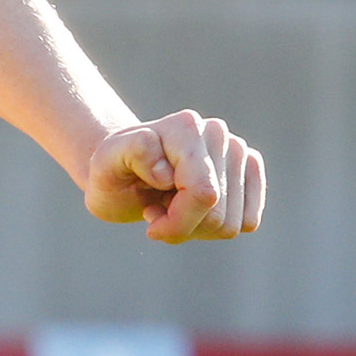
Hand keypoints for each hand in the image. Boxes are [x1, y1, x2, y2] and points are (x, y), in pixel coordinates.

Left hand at [79, 110, 262, 243]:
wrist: (126, 172)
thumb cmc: (113, 171)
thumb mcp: (105, 164)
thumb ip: (132, 153)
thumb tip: (167, 171)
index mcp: (186, 128)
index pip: (204, 194)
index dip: (177, 222)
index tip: (148, 220)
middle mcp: (218, 134)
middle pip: (219, 215)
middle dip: (182, 226)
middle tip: (156, 209)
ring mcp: (238, 151)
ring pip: (233, 224)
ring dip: (196, 227)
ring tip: (171, 206)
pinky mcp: (250, 171)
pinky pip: (247, 222)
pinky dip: (215, 227)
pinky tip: (191, 210)